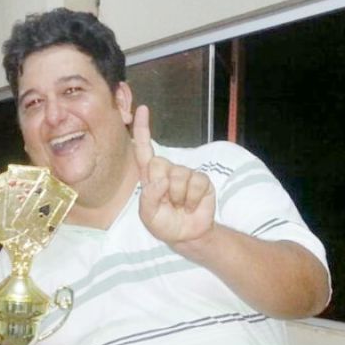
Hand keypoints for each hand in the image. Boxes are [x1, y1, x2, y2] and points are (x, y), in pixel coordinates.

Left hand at [134, 105, 215, 245]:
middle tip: (168, 202)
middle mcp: (166, 171)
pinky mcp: (201, 180)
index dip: (143, 130)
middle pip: (159, 164)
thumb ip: (149, 198)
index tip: (142, 110)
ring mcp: (185, 174)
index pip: (144, 150)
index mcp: (150, 177)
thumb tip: (161, 180)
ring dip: (179, 197)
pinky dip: (192, 199)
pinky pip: (196, 183)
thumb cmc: (164, 224)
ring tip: (180, 206)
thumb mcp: (148, 215)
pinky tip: (191, 205)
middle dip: (162, 186)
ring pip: (178, 176)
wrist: (186, 235)